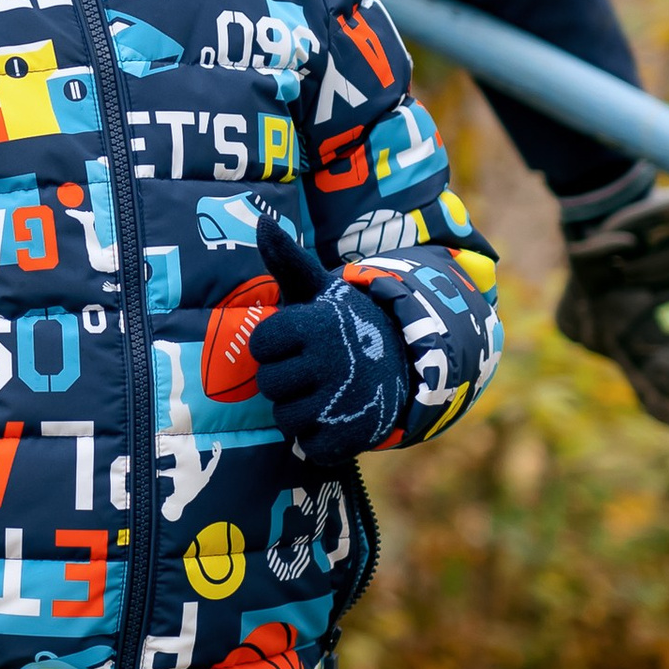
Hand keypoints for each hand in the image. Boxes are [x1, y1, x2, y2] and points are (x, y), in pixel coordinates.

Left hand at [246, 210, 408, 463]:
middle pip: (270, 385)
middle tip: (314, 368)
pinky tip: (336, 417)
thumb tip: (261, 221)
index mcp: (316, 325)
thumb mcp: (322, 289)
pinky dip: (320, 438)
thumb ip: (287, 260)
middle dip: (286, 379)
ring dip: (300, 410)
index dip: (274, 345)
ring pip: (287, 419)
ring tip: (326, 391)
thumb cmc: (347, 325)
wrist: (407, 363)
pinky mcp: (354, 435)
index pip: (261, 344)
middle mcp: (331, 362)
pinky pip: (311, 447)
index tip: (297, 339)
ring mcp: (344, 401)